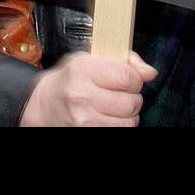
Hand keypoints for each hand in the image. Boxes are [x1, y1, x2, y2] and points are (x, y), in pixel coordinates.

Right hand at [19, 51, 157, 126]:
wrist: (43, 106)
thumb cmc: (69, 80)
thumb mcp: (89, 60)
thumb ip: (123, 61)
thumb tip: (151, 73)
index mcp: (82, 70)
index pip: (127, 77)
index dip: (135, 79)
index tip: (129, 79)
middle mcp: (81, 96)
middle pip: (131, 103)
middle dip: (133, 99)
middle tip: (122, 95)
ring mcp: (83, 121)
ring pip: (129, 123)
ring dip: (128, 116)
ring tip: (115, 108)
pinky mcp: (85, 134)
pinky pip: (119, 133)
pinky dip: (119, 127)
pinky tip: (108, 119)